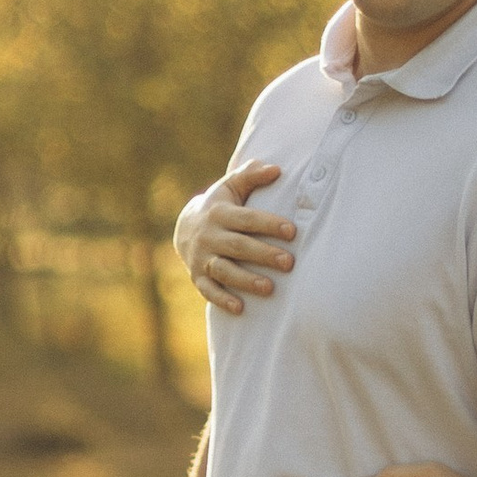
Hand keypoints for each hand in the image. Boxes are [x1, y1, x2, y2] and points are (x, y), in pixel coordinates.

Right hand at [181, 164, 297, 313]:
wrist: (184, 227)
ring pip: (224, 270)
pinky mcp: (198, 277)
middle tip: (290, 263)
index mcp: (219, 213)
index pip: (247, 219)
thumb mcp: (230, 187)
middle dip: (263, 255)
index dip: (269, 224)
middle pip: (238, 246)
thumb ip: (251, 175)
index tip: (292, 231)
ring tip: (270, 288)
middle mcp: (209, 236)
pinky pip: (209, 291)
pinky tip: (240, 308)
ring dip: (246, 280)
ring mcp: (201, 258)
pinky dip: (222, 300)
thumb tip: (276, 169)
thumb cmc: (219, 205)